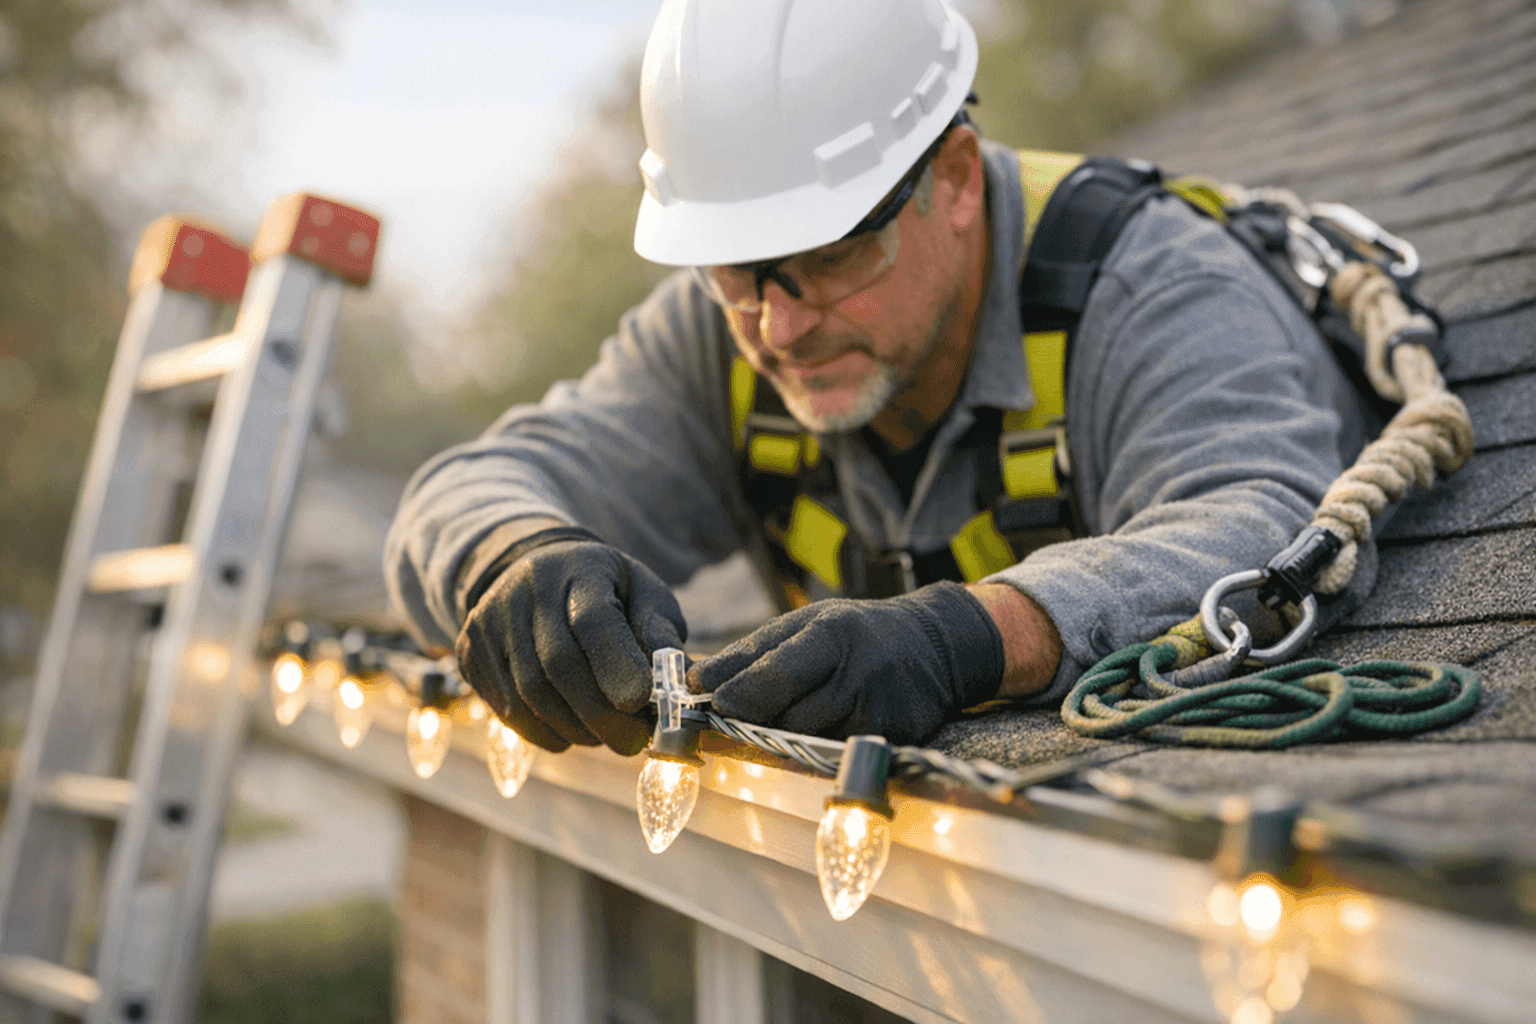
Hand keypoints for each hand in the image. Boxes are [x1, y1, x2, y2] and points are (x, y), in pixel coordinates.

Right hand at [456, 527, 686, 754]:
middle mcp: (526, 590)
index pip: (592, 619)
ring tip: (604, 737)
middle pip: (557, 664)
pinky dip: (542, 732)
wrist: (536, 570)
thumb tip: (677, 681)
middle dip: (599, 715)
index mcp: (579, 569)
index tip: (641, 702)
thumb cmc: (606, 590)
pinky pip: (504, 708)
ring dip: (572, 728)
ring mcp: (490, 620)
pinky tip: (569, 732)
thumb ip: (659, 631)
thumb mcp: (643, 593)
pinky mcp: (470, 650)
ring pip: (528, 693)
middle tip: (632, 744)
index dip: (616, 665)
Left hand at [687, 581, 1004, 744]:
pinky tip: (833, 724)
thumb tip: (691, 683)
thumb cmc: (854, 633)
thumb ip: (747, 654)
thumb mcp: (803, 625)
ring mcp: (882, 711)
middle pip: (790, 720)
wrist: (935, 646)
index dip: (739, 697)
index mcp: (832, 635)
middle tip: (750, 714)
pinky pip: (840, 757)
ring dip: (793, 736)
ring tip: (801, 712)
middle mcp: (860, 674)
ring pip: (812, 743)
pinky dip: (824, 747)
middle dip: (763, 721)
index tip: (716, 705)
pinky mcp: (898, 739)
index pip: (775, 677)